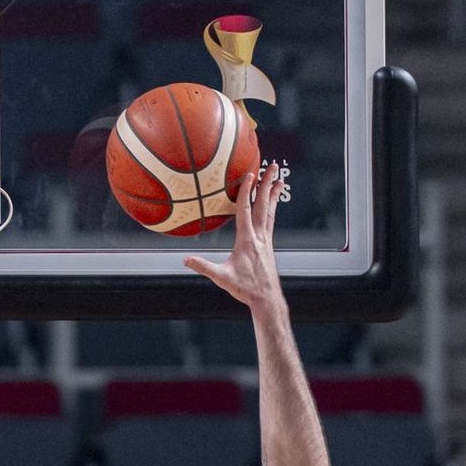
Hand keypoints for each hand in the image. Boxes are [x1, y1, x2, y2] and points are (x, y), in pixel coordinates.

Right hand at [184, 161, 288, 310]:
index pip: (245, 210)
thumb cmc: (244, 288)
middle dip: (266, 184)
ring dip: (273, 193)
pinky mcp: (268, 245)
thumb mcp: (222, 278)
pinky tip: (273, 203)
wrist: (266, 299)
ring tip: (279, 179)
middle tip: (273, 166)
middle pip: (262, 204)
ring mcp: (266, 240)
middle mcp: (259, 236)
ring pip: (270, 211)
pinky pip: (270, 221)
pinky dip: (272, 208)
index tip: (249, 174)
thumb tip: (186, 259)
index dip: (246, 192)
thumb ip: (204, 267)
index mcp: (247, 240)